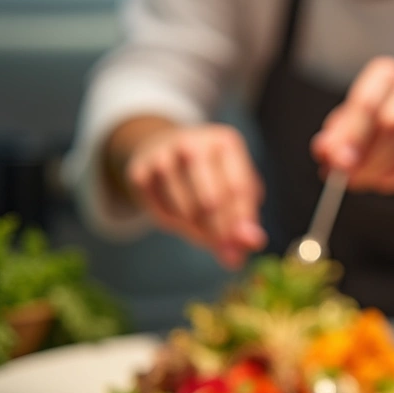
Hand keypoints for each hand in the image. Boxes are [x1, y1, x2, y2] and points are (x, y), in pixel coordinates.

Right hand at [124, 123, 265, 268]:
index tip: (239, 248)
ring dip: (197, 230)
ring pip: (185, 211)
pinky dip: (174, 225)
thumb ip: (247, 217)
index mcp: (226, 142)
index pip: (238, 188)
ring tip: (203, 228)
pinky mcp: (139, 172)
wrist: (164, 148)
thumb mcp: (237, 188)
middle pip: (211, 201)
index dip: (240, 224)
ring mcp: (162, 156)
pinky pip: (162, 213)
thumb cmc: (213, 174)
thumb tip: (254, 243)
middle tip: (224, 250)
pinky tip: (180, 216)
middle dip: (219, 232)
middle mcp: (192, 143)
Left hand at [310, 57, 393, 193]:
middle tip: (349, 180)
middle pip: (392, 124)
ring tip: (363, 180)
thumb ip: (335, 139)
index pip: (367, 104)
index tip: (339, 164)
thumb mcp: (348, 127)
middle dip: (368, 156)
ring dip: (380, 169)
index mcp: (384, 74)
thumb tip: (325, 152)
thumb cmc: (373, 124)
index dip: (352, 136)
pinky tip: (383, 180)